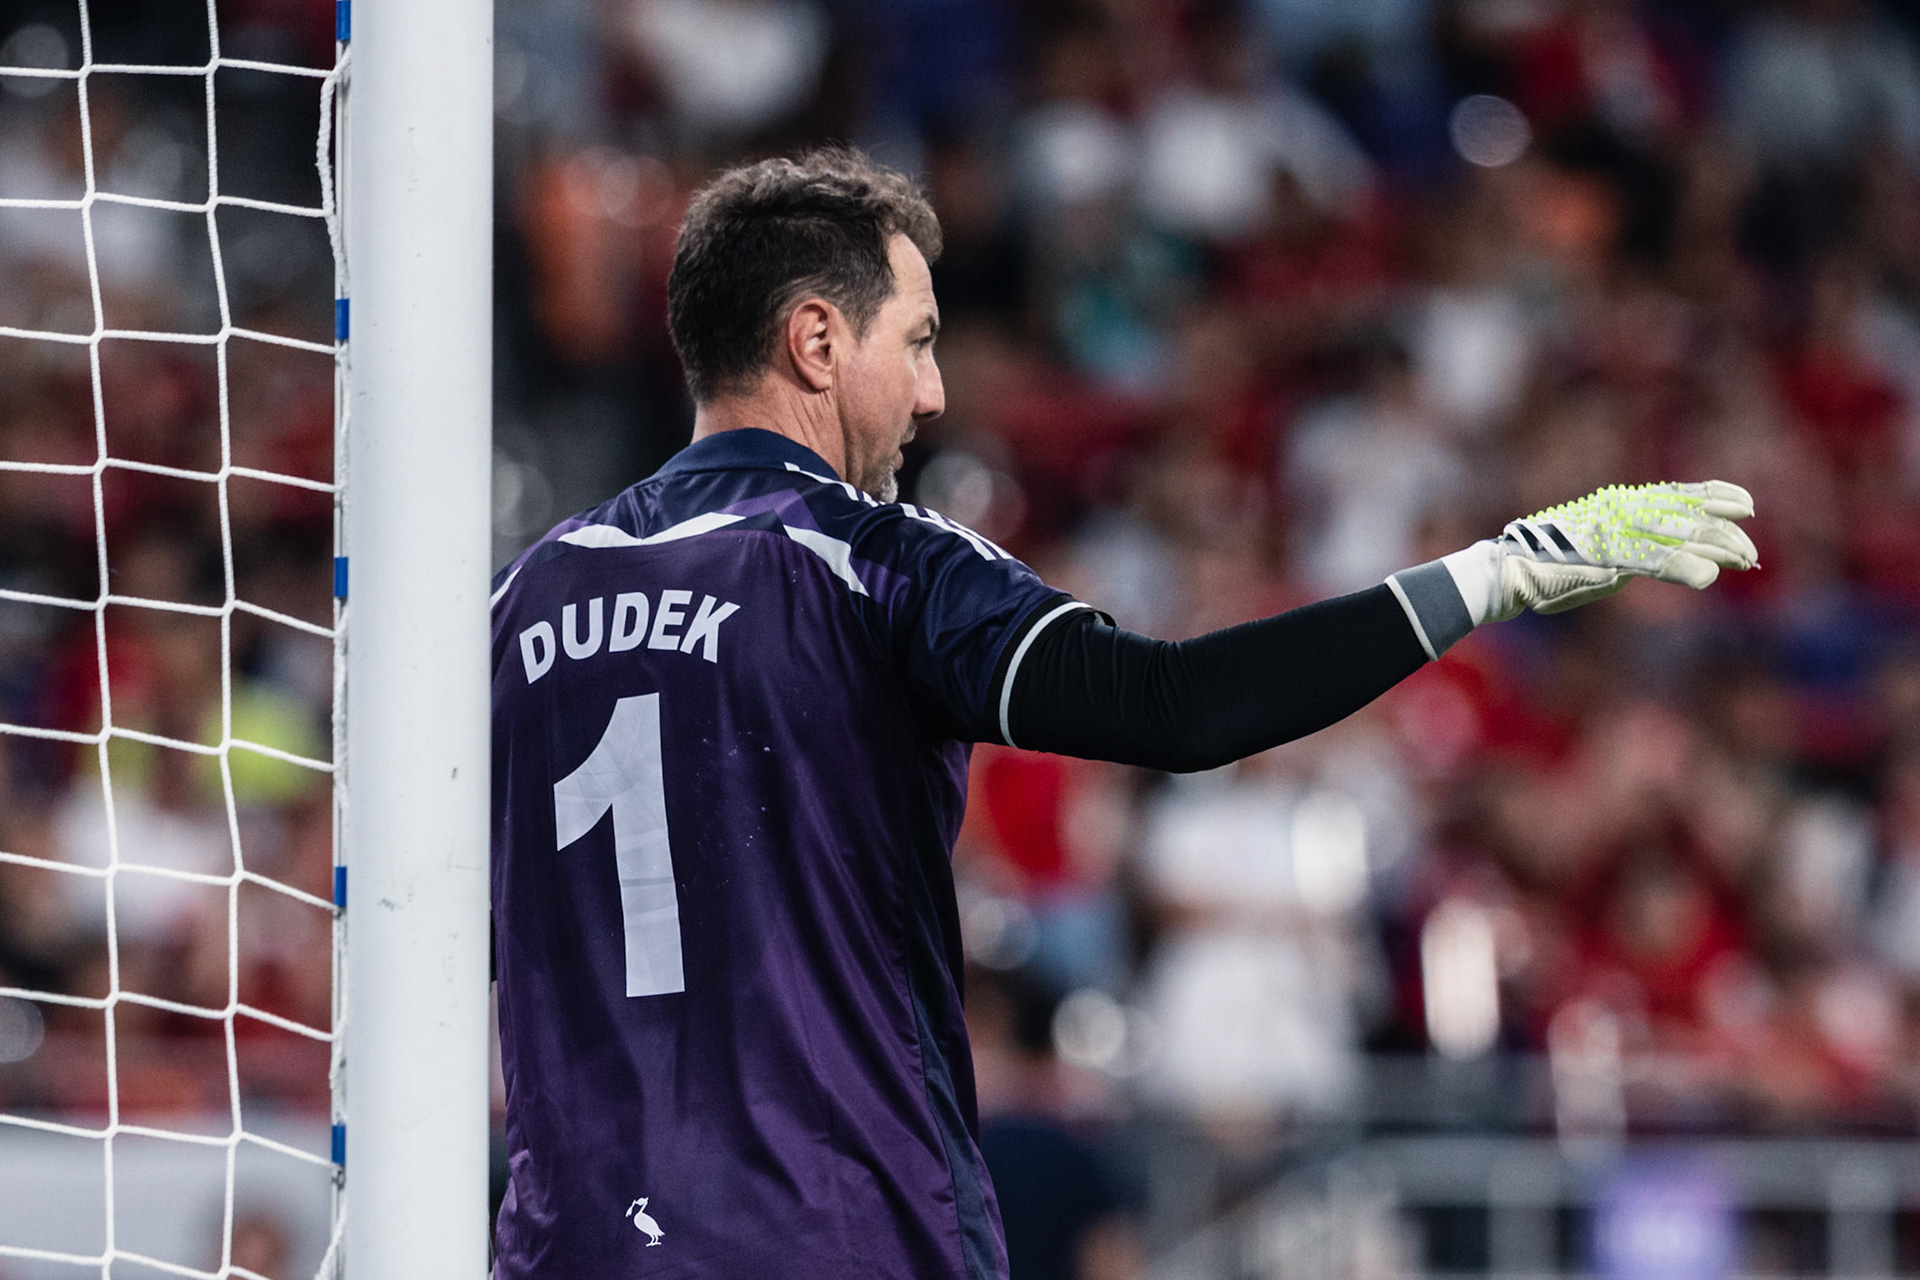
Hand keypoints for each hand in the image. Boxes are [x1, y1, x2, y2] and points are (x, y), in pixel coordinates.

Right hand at [1486, 480, 1757, 619]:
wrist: (1507, 571)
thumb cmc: (1549, 565)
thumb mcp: (1598, 551)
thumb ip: (1632, 550)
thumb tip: (1659, 561)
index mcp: (1619, 505)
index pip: (1677, 494)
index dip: (1714, 495)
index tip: (1746, 504)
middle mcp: (1621, 510)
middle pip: (1686, 515)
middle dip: (1724, 533)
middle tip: (1752, 555)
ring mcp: (1615, 532)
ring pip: (1677, 534)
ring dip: (1715, 547)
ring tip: (1744, 561)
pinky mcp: (1604, 557)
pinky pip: (1651, 560)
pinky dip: (1681, 567)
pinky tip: (1706, 578)